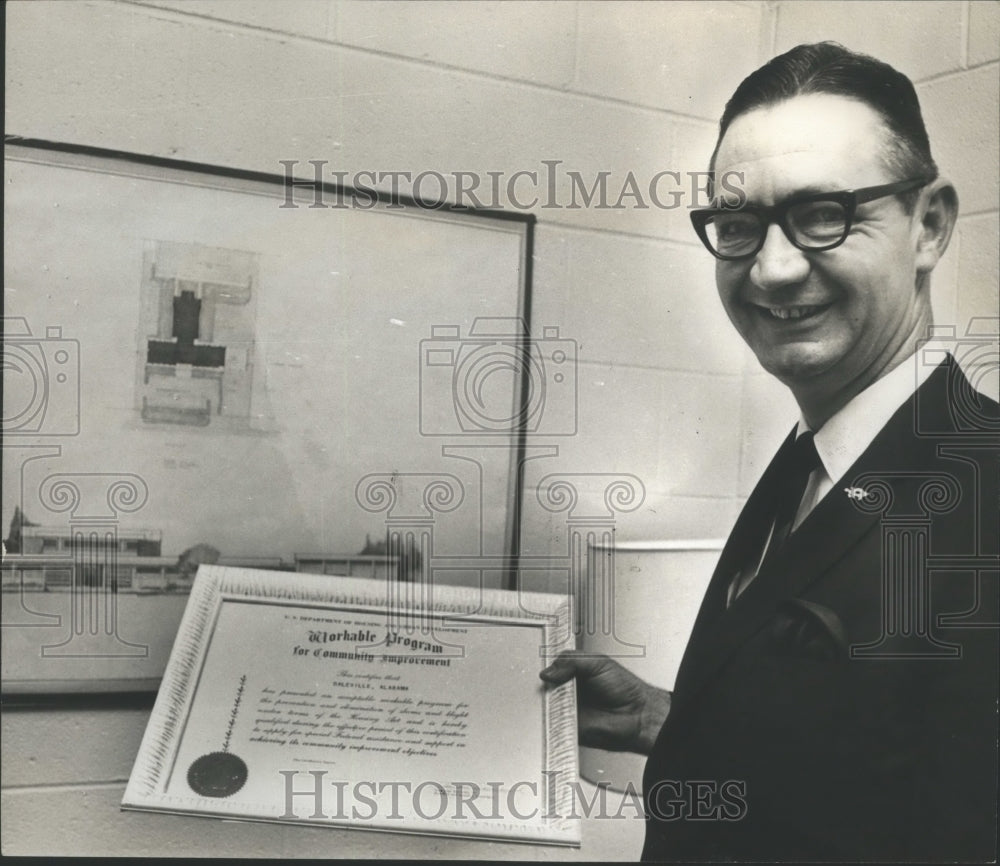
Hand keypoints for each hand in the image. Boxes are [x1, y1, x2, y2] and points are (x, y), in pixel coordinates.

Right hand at [540, 650, 670, 754]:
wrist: (637, 716)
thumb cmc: (625, 689)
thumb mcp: (598, 663)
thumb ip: (572, 661)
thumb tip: (548, 671)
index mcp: (573, 672)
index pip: (551, 667)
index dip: (543, 665)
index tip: (536, 662)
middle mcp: (568, 690)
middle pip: (544, 686)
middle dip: (541, 684)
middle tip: (544, 681)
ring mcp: (566, 709)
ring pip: (545, 705)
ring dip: (544, 702)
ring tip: (551, 696)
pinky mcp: (567, 727)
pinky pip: (552, 725)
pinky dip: (549, 721)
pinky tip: (553, 713)